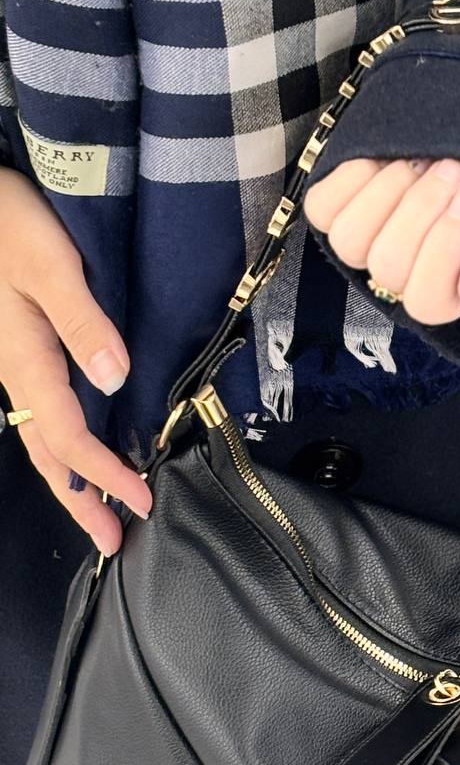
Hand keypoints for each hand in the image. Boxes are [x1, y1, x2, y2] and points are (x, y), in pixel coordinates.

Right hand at [0, 168, 151, 555]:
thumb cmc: (10, 222)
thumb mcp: (52, 266)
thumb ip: (84, 323)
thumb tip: (114, 380)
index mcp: (25, 360)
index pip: (69, 438)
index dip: (105, 476)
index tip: (142, 502)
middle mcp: (17, 372)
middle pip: (50, 454)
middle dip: (82, 502)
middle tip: (112, 542)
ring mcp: (16, 364)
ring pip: (43, 438)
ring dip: (72, 480)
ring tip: (99, 513)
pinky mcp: (21, 350)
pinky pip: (42, 413)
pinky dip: (64, 446)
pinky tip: (81, 452)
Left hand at [304, 157, 459, 323]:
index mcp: (449, 287)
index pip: (428, 303)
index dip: (445, 249)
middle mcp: (400, 273)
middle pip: (389, 266)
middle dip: (423, 207)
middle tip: (454, 168)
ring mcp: (364, 242)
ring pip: (351, 240)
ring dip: (390, 190)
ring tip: (420, 160)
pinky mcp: (335, 208)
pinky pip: (322, 208)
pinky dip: (353, 177)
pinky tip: (384, 158)